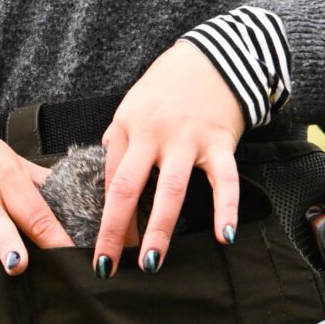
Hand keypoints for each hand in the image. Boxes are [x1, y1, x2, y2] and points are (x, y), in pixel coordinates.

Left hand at [92, 41, 244, 275]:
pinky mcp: (219, 142)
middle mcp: (152, 134)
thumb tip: (107, 179)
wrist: (213, 56)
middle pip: (127, 188)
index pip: (109, 179)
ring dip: (159, 228)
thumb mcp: (132, 107)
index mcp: (126, 126)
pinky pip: (224, 180)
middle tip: (107, 267)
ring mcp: (187, 139)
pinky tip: (224, 236)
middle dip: (115, 230)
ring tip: (151, 261)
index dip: (102, 217)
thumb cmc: (168, 86)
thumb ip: (120, 141)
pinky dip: (225, 209)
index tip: (99, 249)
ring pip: (170, 190)